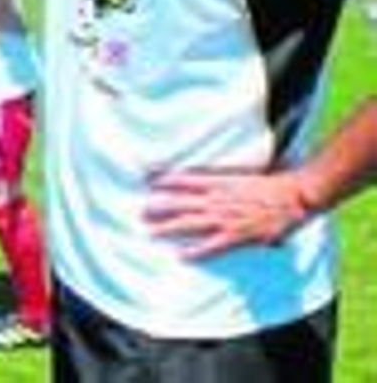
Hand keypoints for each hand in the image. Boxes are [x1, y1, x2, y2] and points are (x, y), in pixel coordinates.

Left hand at [145, 168, 312, 259]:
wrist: (294, 195)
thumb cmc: (270, 185)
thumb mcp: (240, 177)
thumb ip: (221, 180)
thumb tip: (205, 183)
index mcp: (218, 182)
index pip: (183, 178)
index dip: (163, 178)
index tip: (145, 179)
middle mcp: (216, 199)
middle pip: (179, 202)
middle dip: (158, 207)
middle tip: (139, 213)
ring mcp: (225, 217)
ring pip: (189, 222)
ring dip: (168, 227)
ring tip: (149, 231)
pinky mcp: (237, 234)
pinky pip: (211, 245)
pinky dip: (195, 251)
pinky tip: (181, 256)